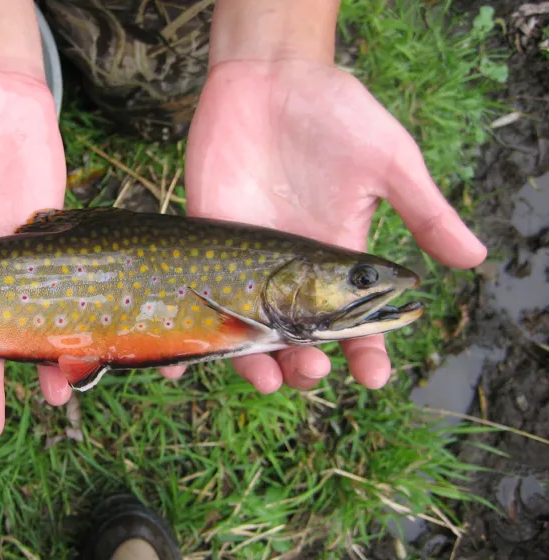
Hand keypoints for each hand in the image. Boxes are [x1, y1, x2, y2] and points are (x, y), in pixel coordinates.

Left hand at [171, 59, 486, 391]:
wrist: (271, 76)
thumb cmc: (336, 114)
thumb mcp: (388, 160)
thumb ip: (423, 209)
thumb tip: (475, 258)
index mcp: (337, 259)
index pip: (354, 320)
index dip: (366, 351)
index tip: (373, 376)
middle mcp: (290, 271)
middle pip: (298, 336)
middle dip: (305, 362)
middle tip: (310, 369)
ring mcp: (246, 258)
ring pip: (246, 327)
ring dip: (254, 360)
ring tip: (266, 376)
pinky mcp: (206, 238)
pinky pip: (194, 293)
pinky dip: (191, 330)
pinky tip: (189, 358)